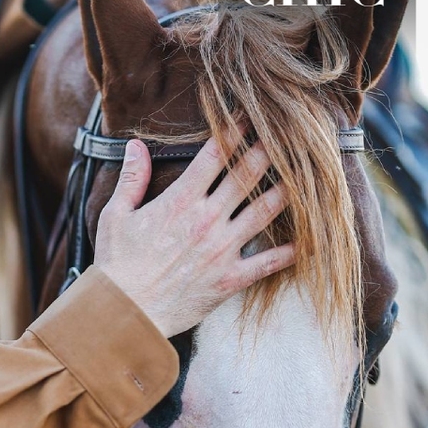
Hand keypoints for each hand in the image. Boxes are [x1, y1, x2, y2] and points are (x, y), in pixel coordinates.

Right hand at [93, 137, 294, 338]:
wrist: (126, 313)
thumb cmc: (116, 264)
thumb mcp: (115, 215)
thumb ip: (132, 179)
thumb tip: (137, 146)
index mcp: (179, 201)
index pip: (214, 156)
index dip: (234, 131)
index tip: (248, 114)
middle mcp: (207, 220)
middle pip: (247, 176)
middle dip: (268, 150)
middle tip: (288, 132)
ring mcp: (222, 249)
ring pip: (265, 211)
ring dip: (288, 190)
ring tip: (308, 173)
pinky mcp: (231, 279)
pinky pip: (269, 262)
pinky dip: (292, 251)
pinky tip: (311, 240)